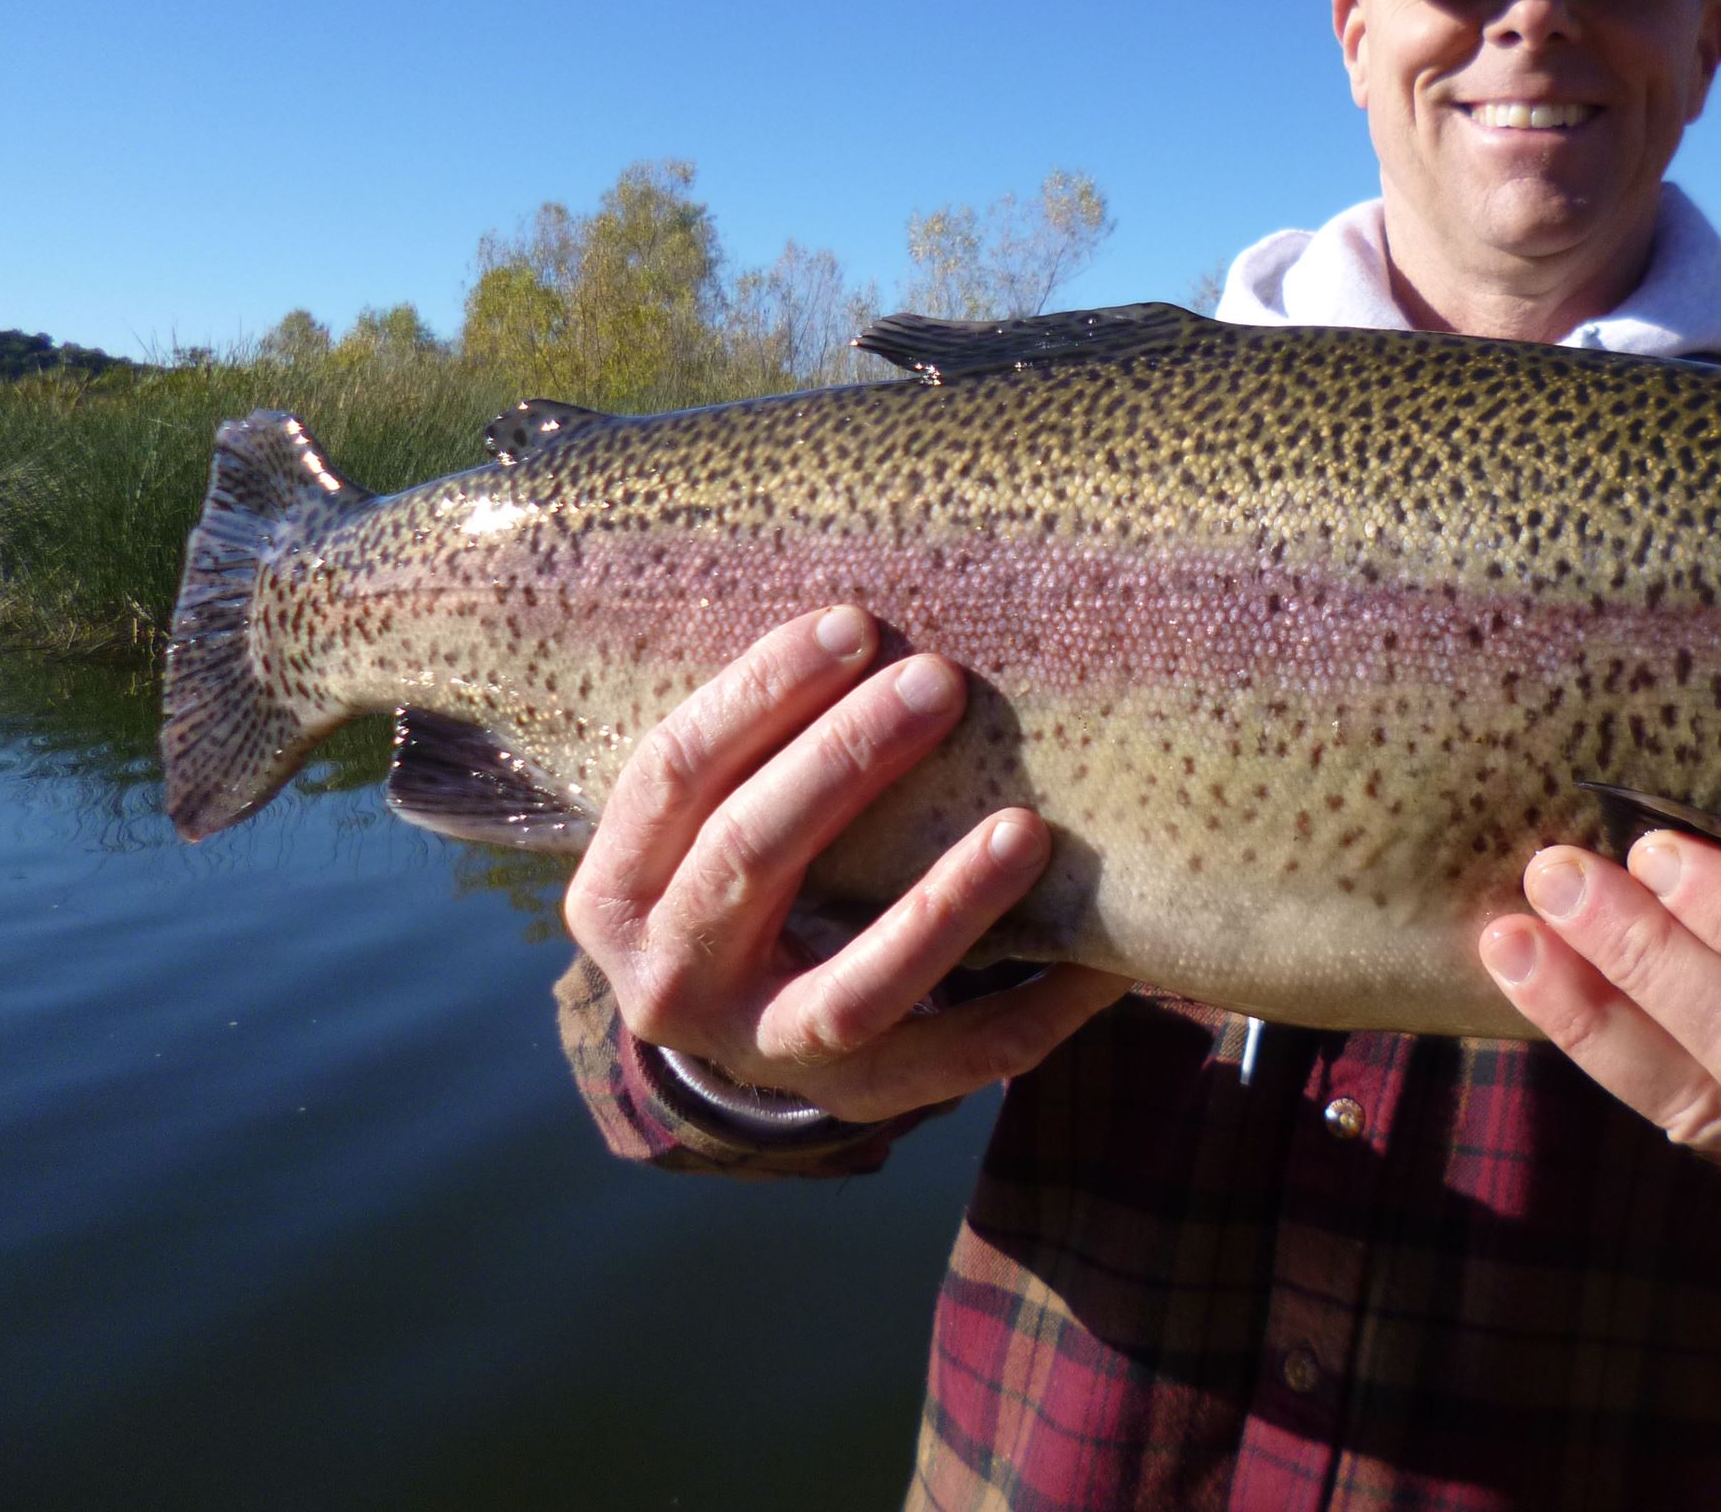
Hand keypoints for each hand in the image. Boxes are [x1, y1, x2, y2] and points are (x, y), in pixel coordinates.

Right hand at [563, 606, 1128, 1123]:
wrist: (739, 1027)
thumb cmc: (739, 869)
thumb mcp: (705, 816)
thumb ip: (761, 741)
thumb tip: (875, 621)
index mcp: (617, 890)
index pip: (674, 772)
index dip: (762, 692)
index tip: (855, 623)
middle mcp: (671, 980)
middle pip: (751, 858)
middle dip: (846, 761)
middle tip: (940, 683)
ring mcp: (765, 1052)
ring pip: (852, 991)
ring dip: (942, 908)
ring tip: (1026, 829)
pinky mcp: (859, 1099)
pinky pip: (957, 1061)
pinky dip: (1036, 1009)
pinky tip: (1102, 959)